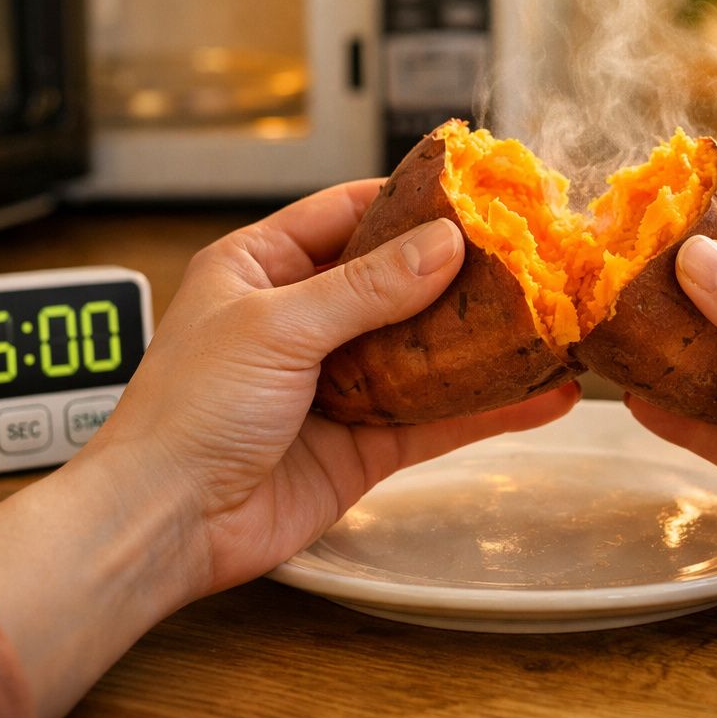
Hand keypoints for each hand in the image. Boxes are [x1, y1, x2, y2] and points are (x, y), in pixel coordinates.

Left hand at [0, 182, 578, 717]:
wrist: (165, 525)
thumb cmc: (187, 413)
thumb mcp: (276, 326)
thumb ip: (367, 288)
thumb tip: (445, 242)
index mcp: (262, 268)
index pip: (347, 213)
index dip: (411, 201)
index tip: (477, 192)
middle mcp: (303, 319)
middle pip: (398, 281)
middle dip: (461, 271)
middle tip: (531, 256)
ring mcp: (338, 382)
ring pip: (426, 350)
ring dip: (484, 340)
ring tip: (551, 320)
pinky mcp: (365, 441)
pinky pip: (437, 416)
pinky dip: (488, 408)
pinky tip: (539, 396)